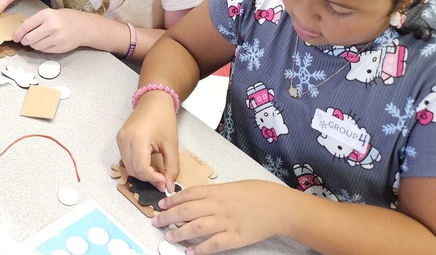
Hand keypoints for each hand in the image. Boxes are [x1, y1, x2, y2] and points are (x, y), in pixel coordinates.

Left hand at [13, 7, 86, 52]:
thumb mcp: (49, 14)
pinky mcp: (61, 47)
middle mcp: (51, 26)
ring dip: (33, 45)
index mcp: (46, 15)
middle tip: (24, 40)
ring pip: (36, 46)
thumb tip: (20, 32)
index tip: (15, 37)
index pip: (26, 26)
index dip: (18, 33)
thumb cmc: (64, 18)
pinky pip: (44, 51)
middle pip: (29, 38)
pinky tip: (45, 43)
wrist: (83, 26)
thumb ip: (36, 22)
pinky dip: (41, 48)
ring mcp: (57, 38)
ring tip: (36, 41)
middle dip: (24, 41)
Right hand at [116, 89, 180, 192]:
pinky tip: (148, 163)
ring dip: (142, 173)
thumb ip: (172, 168)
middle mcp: (125, 139)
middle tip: (162, 178)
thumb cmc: (164, 119)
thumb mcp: (172, 144)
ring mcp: (120, 139)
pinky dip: (136, 165)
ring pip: (128, 166)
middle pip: (133, 170)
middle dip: (147, 178)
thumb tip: (169, 187)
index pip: (141, 168)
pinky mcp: (119, 139)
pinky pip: (126, 159)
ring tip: (156, 170)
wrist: (154, 100)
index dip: (153, 179)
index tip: (164, 181)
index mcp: (138, 138)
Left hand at [153, 180, 285, 252]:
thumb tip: (195, 198)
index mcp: (216, 191)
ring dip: (179, 233)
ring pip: (196, 227)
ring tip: (168, 237)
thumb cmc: (256, 193)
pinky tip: (190, 251)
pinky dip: (200, 249)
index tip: (160, 205)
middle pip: (186, 211)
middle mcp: (218, 205)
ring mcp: (226, 222)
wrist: (278, 206)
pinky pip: (213, 244)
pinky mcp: (235, 237)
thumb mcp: (231, 187)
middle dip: (168, 217)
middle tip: (156, 222)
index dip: (171, 200)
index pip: (187, 195)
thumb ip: (213, 192)